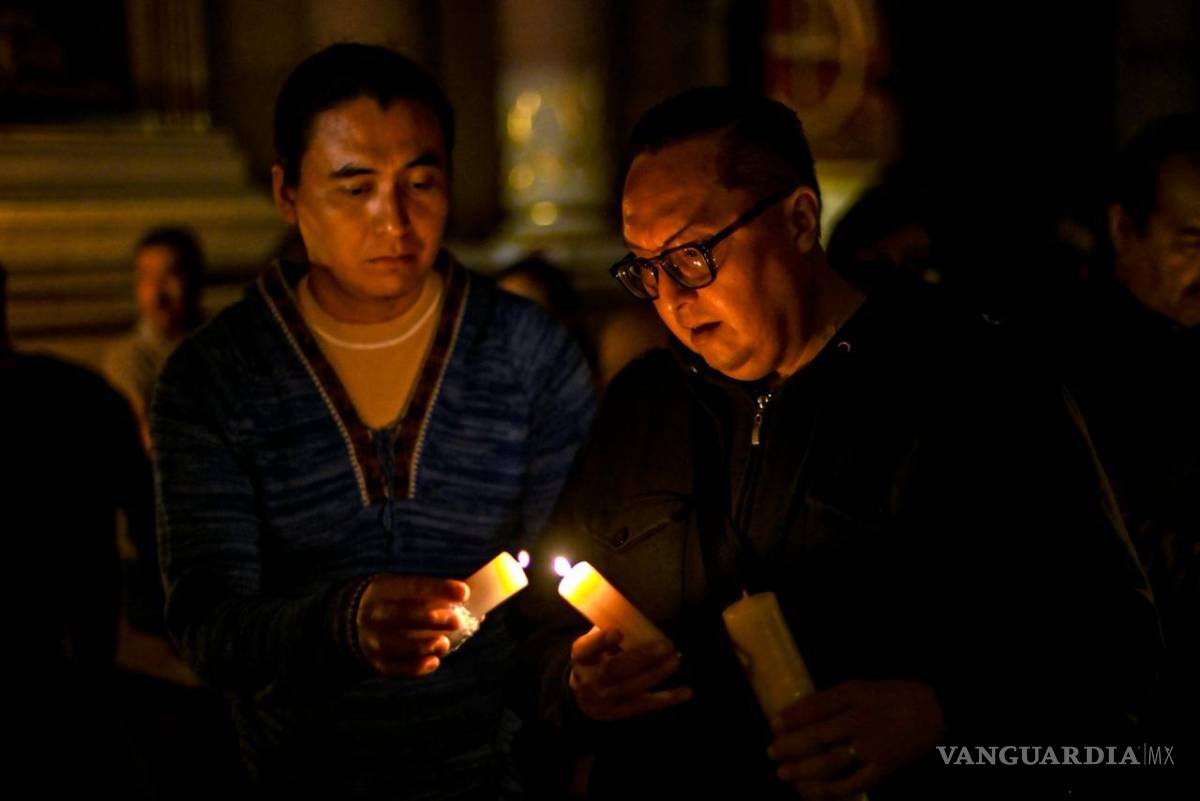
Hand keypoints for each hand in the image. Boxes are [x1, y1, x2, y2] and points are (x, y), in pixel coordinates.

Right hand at [356, 575, 467, 677]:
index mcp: (384, 588)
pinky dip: (414, 668)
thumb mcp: (405, 589)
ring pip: (393, 645)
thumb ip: (435, 596)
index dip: (439, 588)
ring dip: (422, 645)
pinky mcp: (374, 662)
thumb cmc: (395, 602)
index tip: (464, 592)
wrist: (353, 621)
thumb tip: (479, 606)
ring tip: (444, 644)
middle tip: (457, 620)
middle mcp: (373, 614)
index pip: (413, 586)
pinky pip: (392, 669)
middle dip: (431, 619)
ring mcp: (370, 640)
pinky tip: (433, 662)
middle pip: (400, 616)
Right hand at [568, 626, 692, 720]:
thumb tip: (638, 617)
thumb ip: (611, 632)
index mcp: (581, 657)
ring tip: (676, 660)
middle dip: (642, 657)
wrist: (583, 697)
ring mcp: (605, 699)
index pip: (587, 648)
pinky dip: (668, 698)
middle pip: (614, 670)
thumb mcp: (594, 645)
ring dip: (657, 674)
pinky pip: (646, 705)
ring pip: (632, 688)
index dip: (601, 641)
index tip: (617, 632)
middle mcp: (589, 680)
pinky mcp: (620, 712)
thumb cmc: (596, 660)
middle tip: (665, 646)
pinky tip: (687, 692)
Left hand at [768, 679, 943, 798]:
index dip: (793, 716)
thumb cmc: (890, 696)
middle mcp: (862, 721)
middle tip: (771, 753)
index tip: (773, 724)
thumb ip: (829, 699)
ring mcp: (873, 747)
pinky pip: (853, 784)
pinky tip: (811, 793)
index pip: (817, 706)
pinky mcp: (884, 768)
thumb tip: (794, 712)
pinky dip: (830, 791)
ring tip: (783, 774)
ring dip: (804, 770)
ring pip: (832, 762)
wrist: (934, 710)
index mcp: (855, 696)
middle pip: (819, 736)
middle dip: (791, 746)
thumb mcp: (859, 687)